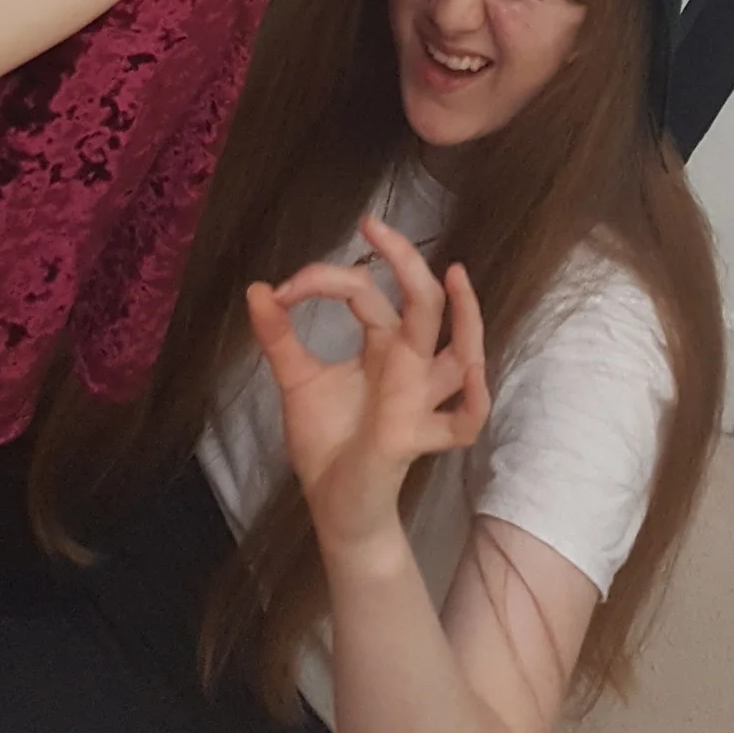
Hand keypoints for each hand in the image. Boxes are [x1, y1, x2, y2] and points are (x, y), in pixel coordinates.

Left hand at [247, 214, 490, 561]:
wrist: (332, 507)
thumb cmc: (327, 443)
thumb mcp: (297, 381)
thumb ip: (280, 338)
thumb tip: (257, 287)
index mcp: (382, 346)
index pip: (366, 292)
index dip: (324, 280)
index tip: (282, 291)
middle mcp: (408, 366)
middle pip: (424, 303)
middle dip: (404, 261)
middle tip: (374, 225)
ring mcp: (418, 400)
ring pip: (460, 353)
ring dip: (466, 315)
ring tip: (453, 273)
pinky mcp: (415, 436)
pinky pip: (465, 420)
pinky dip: (476, 397)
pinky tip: (472, 370)